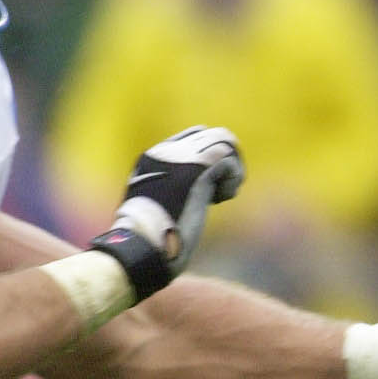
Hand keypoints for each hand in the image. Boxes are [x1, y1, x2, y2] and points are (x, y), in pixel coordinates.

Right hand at [89, 125, 243, 298]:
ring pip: (224, 139)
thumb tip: (205, 186)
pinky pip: (229, 159)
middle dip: (227, 161)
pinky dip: (232, 180)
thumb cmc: (151, 237)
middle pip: (213, 134)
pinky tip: (219, 199)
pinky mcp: (196, 168)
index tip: (209, 187)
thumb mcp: (160, 204)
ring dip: (233, 168)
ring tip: (222, 194)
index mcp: (153, 158)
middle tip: (221, 189)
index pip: (193, 136)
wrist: (143, 244)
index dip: (211, 158)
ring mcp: (181, 156)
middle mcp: (167, 151)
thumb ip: (175, 186)